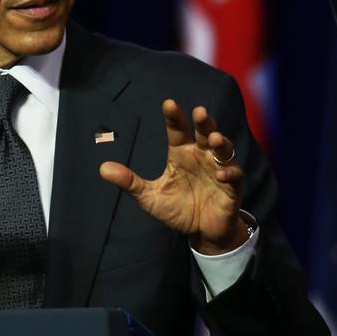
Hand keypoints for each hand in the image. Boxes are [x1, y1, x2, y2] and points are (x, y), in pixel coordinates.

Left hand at [99, 99, 248, 253]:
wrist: (200, 232)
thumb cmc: (177, 209)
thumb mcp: (149, 197)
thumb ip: (130, 182)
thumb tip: (102, 168)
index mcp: (181, 154)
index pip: (177, 131)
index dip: (174, 118)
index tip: (168, 104)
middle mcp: (200, 157)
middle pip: (203, 133)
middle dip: (204, 122)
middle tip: (199, 111)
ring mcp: (218, 170)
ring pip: (223, 150)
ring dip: (220, 142)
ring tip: (214, 138)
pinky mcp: (231, 187)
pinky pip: (234, 176)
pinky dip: (229, 173)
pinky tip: (220, 174)